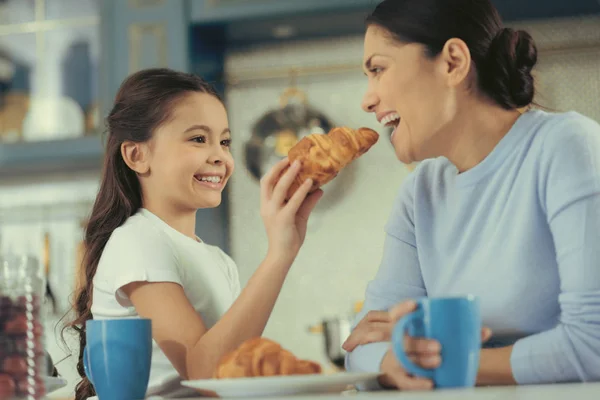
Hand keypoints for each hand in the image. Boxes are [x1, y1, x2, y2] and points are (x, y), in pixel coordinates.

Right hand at [260, 158, 322, 264]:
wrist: (283, 255)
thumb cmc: (289, 236)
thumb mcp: (299, 216)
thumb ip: (307, 202)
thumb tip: (319, 189)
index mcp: (266, 205)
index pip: (266, 182)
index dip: (274, 169)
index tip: (285, 159)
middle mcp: (267, 206)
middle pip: (269, 180)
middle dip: (279, 167)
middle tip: (293, 158)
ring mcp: (274, 212)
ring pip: (280, 187)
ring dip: (290, 174)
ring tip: (300, 164)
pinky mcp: (283, 219)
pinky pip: (293, 201)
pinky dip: (301, 190)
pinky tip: (310, 182)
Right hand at [342, 300, 492, 389]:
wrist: (405, 371)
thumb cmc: (425, 350)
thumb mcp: (435, 338)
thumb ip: (459, 334)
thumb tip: (485, 331)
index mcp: (405, 330)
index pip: (396, 315)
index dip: (402, 309)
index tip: (415, 305)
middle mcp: (399, 344)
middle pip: (403, 341)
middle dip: (419, 343)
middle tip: (438, 346)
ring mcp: (397, 361)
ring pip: (406, 360)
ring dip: (421, 361)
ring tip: (438, 361)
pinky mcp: (400, 378)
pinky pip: (406, 382)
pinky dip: (418, 383)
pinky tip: (431, 383)